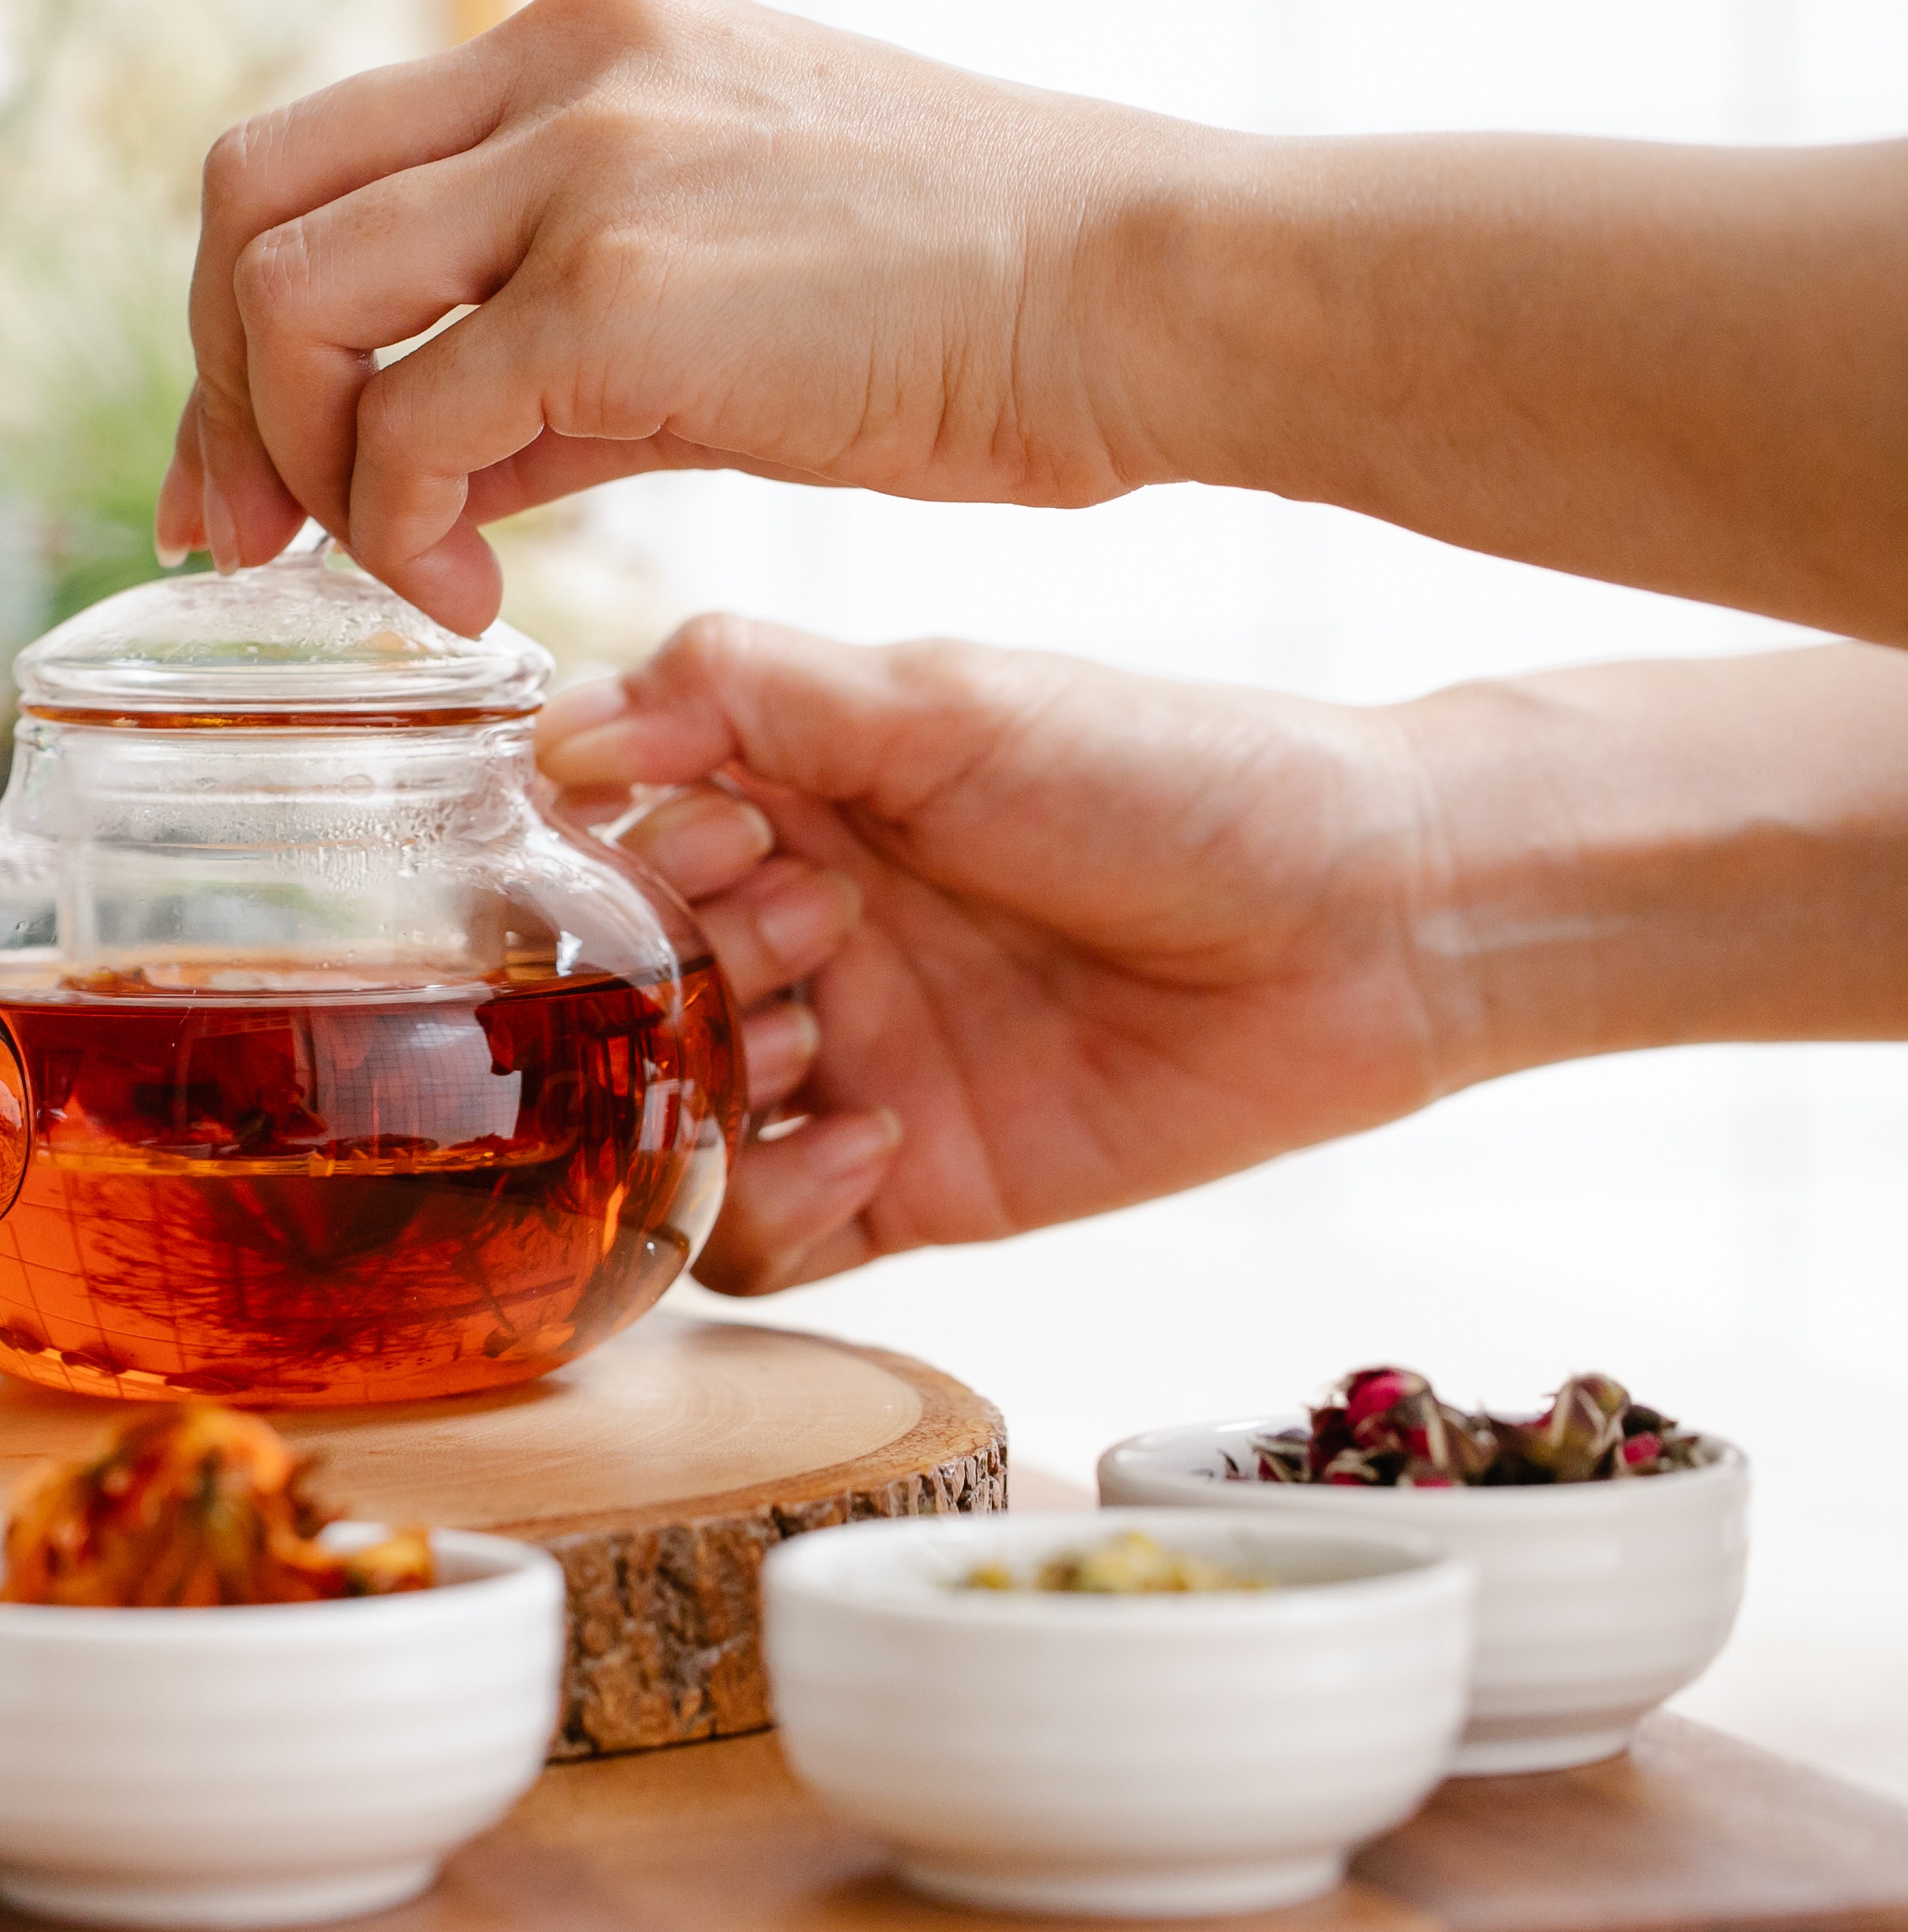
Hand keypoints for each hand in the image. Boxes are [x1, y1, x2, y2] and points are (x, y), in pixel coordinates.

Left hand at [155, 0, 1184, 632]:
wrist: (1145, 296)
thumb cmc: (969, 311)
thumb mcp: (719, 291)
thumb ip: (551, 355)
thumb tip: (426, 466)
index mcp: (585, 39)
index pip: (314, 155)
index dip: (235, 321)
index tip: (247, 469)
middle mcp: (564, 64)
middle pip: (252, 200)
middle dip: (219, 389)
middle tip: (246, 536)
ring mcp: (586, 162)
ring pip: (293, 298)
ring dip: (295, 461)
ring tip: (390, 571)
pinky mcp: (620, 289)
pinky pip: (408, 422)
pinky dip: (397, 532)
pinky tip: (470, 597)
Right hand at [548, 618, 1449, 1292]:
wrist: (1371, 926)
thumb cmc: (1179, 781)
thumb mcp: (951, 705)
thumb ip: (750, 694)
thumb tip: (560, 725)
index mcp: (797, 796)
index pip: (613, 838)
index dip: (623, 852)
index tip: (716, 835)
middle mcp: (800, 931)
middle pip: (622, 987)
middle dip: (671, 970)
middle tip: (799, 934)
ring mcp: (845, 1060)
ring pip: (662, 1120)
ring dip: (705, 1088)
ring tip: (815, 1039)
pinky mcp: (903, 1182)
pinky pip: (760, 1237)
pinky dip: (773, 1203)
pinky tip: (873, 1136)